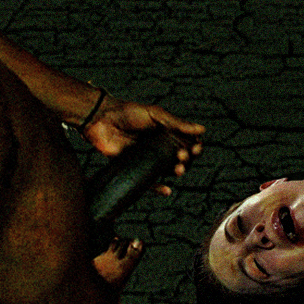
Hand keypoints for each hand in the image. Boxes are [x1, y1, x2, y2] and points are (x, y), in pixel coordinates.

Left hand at [83, 95, 204, 194]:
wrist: (102, 120)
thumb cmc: (128, 112)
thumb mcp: (155, 114)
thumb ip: (177, 123)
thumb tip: (201, 130)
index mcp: (166, 132)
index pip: (186, 143)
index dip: (194, 147)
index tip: (196, 148)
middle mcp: (158, 147)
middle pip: (180, 158)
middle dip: (186, 159)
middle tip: (182, 156)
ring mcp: (147, 158)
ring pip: (167, 170)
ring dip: (177, 172)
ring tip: (178, 169)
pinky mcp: (135, 168)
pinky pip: (149, 182)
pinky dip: (158, 188)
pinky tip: (167, 190)